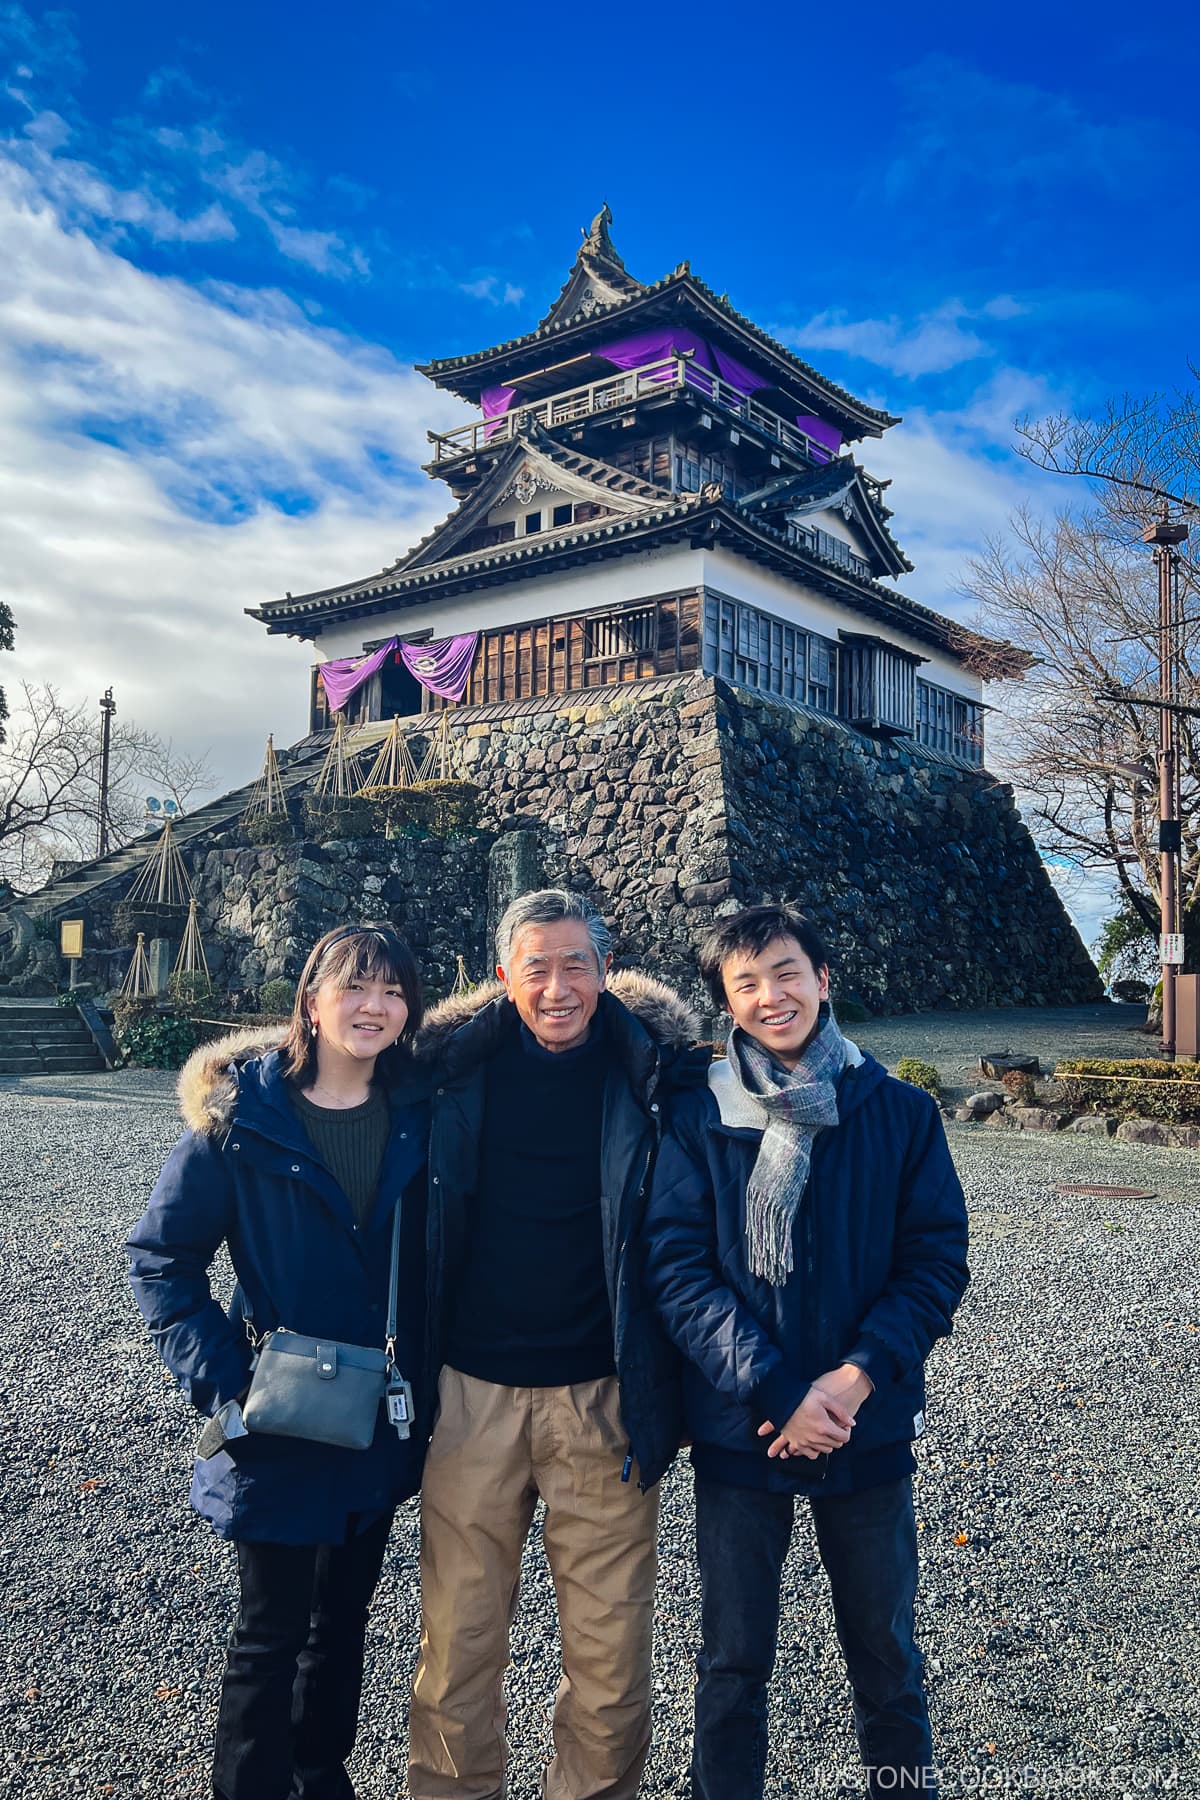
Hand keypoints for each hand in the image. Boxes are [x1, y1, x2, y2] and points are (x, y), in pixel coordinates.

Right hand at [757, 1364, 873, 1460]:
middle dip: (838, 1436)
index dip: (847, 1431)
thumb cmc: (803, 1395)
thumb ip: (841, 1411)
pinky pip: (811, 1454)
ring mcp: (805, 1442)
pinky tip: (815, 1440)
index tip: (844, 1425)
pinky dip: (816, 1449)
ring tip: (825, 1431)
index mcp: (824, 1427)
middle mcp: (815, 1438)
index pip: (844, 1438)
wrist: (781, 1399)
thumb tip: (852, 1424)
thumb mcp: (824, 1398)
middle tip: (835, 1427)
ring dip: (828, 1442)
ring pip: (825, 1450)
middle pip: (836, 1445)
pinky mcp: (796, 1444)